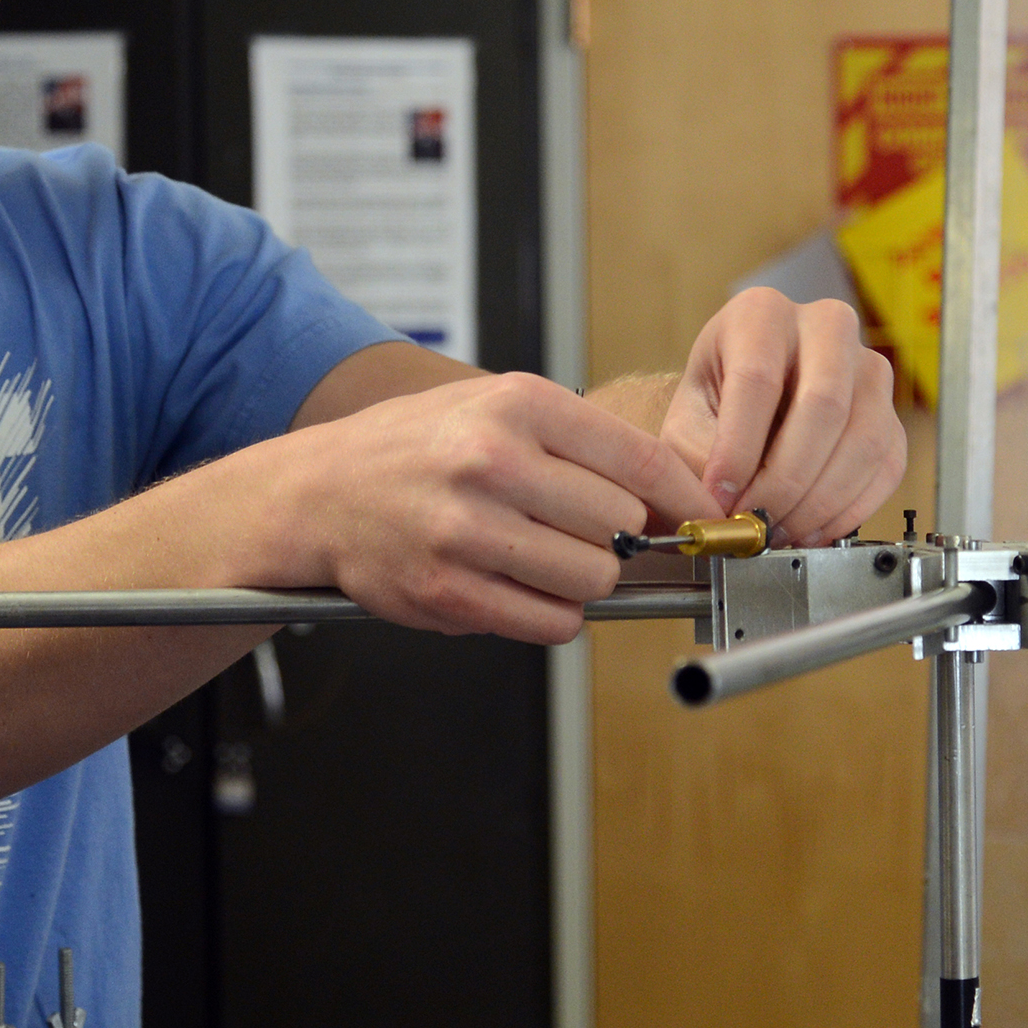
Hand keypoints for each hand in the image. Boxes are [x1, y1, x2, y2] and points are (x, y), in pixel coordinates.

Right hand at [259, 372, 712, 642]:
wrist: (317, 493)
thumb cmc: (417, 448)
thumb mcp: (494, 406)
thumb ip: (579, 442)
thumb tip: (674, 492)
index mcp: (515, 405)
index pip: (639, 459)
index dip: (688, 497)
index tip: (710, 520)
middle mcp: (492, 462)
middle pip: (622, 525)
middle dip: (617, 537)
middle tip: (580, 532)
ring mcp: (466, 531)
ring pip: (593, 577)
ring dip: (585, 579)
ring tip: (543, 558)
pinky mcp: (447, 592)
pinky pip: (551, 622)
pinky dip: (552, 615)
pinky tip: (520, 587)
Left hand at [659, 289, 904, 542]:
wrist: (746, 405)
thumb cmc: (715, 407)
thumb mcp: (686, 424)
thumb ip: (698, 462)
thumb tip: (723, 510)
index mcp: (761, 314)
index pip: (758, 379)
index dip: (739, 448)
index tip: (721, 497)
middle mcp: (825, 327)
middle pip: (824, 405)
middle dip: (786, 480)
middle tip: (756, 520)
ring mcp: (868, 369)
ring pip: (864, 440)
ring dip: (820, 501)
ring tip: (779, 529)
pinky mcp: (892, 415)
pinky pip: (887, 468)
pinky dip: (849, 510)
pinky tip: (811, 528)